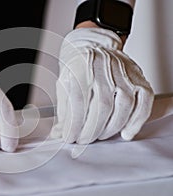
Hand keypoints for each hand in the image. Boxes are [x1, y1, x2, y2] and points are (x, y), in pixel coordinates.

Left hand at [51, 28, 153, 143]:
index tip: (70, 137)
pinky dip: (136, 121)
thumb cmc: (78, 68)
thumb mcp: (63, 84)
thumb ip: (63, 109)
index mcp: (82, 66)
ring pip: (124, 105)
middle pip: (102, 105)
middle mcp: (104, 67)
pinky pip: (144, 102)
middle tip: (83, 140)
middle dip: (91, 130)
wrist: (94, 47)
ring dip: (111, 128)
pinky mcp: (139, 78)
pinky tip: (126, 133)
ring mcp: (124, 72)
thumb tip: (58, 133)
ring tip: (99, 136)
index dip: (74, 124)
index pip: (78, 101)